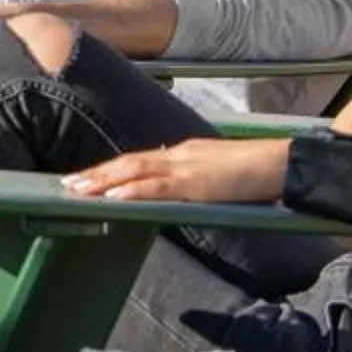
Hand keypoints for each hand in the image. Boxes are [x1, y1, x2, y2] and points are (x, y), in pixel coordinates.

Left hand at [64, 137, 290, 204]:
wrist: (285, 163)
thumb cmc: (258, 173)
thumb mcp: (218, 176)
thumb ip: (195, 181)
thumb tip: (176, 192)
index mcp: (184, 155)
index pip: (139, 161)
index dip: (111, 169)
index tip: (86, 177)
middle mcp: (180, 155)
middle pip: (129, 163)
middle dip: (96, 173)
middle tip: (66, 184)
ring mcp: (187, 167)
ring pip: (135, 172)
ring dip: (103, 180)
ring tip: (77, 189)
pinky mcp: (197, 182)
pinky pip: (158, 187)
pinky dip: (133, 191)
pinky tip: (113, 197)